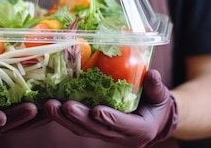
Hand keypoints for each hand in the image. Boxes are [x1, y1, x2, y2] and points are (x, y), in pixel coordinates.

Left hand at [44, 69, 177, 146]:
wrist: (153, 121)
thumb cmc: (157, 105)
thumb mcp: (161, 96)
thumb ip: (156, 87)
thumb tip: (153, 75)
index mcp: (140, 130)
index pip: (123, 125)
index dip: (110, 119)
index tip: (96, 111)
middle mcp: (121, 137)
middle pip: (97, 130)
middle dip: (79, 118)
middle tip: (64, 105)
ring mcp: (106, 135)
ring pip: (83, 130)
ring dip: (64, 119)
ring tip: (49, 106)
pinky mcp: (95, 130)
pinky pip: (78, 126)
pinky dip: (63, 118)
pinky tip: (50, 106)